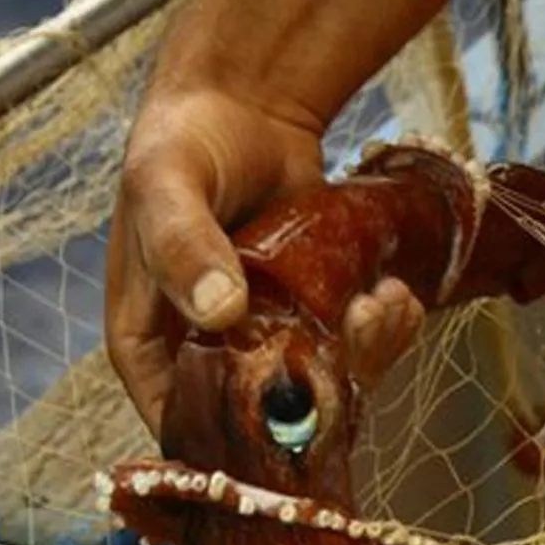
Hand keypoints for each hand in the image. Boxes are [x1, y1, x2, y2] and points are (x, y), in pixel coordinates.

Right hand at [105, 86, 422, 437]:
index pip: (179, 420)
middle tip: (355, 334)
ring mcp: (265, 340)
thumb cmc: (184, 144)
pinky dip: (381, 332)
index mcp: (150, 341)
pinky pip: (350, 350)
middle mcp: (207, 352)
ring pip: (318, 387)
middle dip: (319, 393)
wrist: (243, 105)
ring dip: (364, 358)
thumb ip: (182, 246)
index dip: (227, 440)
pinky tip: (395, 294)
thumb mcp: (166, 186)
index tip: (282, 426)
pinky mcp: (313, 318)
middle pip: (260, 415)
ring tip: (381, 303)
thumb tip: (219, 312)